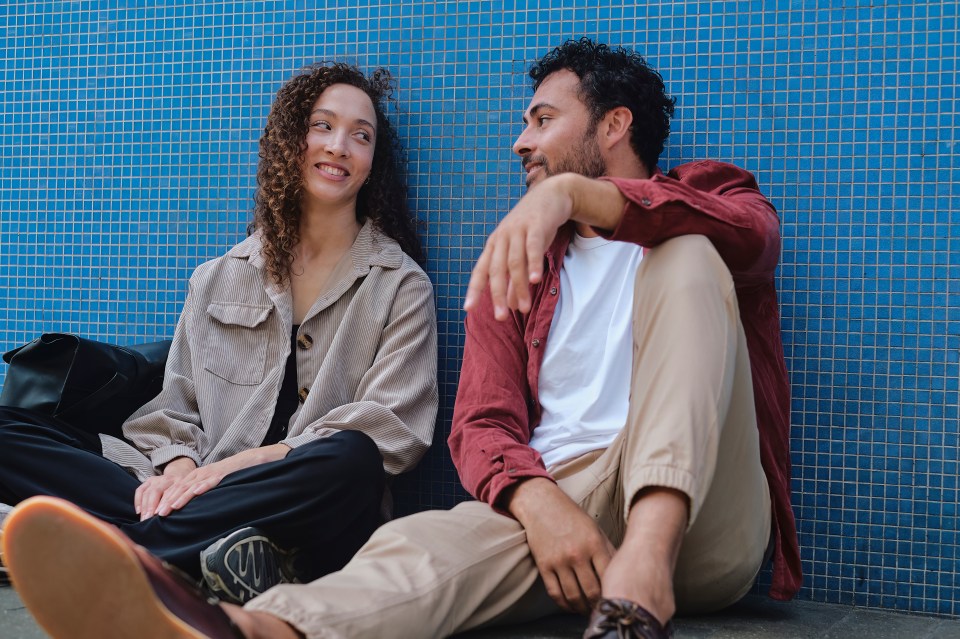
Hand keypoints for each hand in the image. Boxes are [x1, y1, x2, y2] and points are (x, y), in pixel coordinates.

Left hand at [135, 445, 289, 519]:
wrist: (250, 460)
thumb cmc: (232, 477)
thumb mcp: (214, 487)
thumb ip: (203, 497)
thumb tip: (193, 516)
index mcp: (197, 478)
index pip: (177, 490)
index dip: (166, 501)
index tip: (155, 515)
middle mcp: (201, 474)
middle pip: (180, 488)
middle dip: (167, 501)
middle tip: (156, 515)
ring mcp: (212, 473)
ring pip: (192, 485)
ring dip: (180, 496)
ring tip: (169, 508)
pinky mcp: (223, 473)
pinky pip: (211, 480)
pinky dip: (203, 486)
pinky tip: (195, 493)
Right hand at [135, 456, 196, 520]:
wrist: (180, 474)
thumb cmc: (184, 491)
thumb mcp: (188, 494)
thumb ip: (184, 502)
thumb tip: (180, 519)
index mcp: (180, 481)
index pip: (170, 492)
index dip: (165, 503)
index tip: (160, 514)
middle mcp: (168, 479)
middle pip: (157, 491)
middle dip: (151, 506)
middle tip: (148, 519)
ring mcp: (157, 479)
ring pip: (148, 491)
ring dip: (144, 506)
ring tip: (143, 519)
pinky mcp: (149, 480)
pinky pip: (140, 490)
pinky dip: (138, 501)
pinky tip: (139, 511)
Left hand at [463, 175, 626, 320]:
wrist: (551, 195)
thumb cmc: (533, 229)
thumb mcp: (521, 253)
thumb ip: (515, 279)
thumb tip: (511, 306)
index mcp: (494, 246)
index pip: (481, 270)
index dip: (474, 289)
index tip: (467, 309)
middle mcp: (501, 238)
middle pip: (495, 270)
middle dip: (497, 295)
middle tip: (501, 318)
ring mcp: (518, 231)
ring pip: (514, 262)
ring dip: (519, 287)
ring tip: (524, 308)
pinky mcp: (536, 226)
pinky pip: (534, 247)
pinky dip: (534, 264)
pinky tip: (536, 281)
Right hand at [506, 477, 615, 614]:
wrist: (542, 505)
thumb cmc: (573, 518)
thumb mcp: (596, 530)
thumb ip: (609, 551)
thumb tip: (623, 573)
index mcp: (594, 543)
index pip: (609, 577)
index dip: (613, 592)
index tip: (615, 599)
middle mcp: (577, 553)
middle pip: (592, 592)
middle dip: (598, 605)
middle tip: (602, 610)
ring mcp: (559, 560)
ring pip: (573, 596)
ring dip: (582, 609)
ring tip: (587, 611)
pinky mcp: (544, 565)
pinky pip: (555, 593)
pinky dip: (564, 605)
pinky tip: (571, 606)